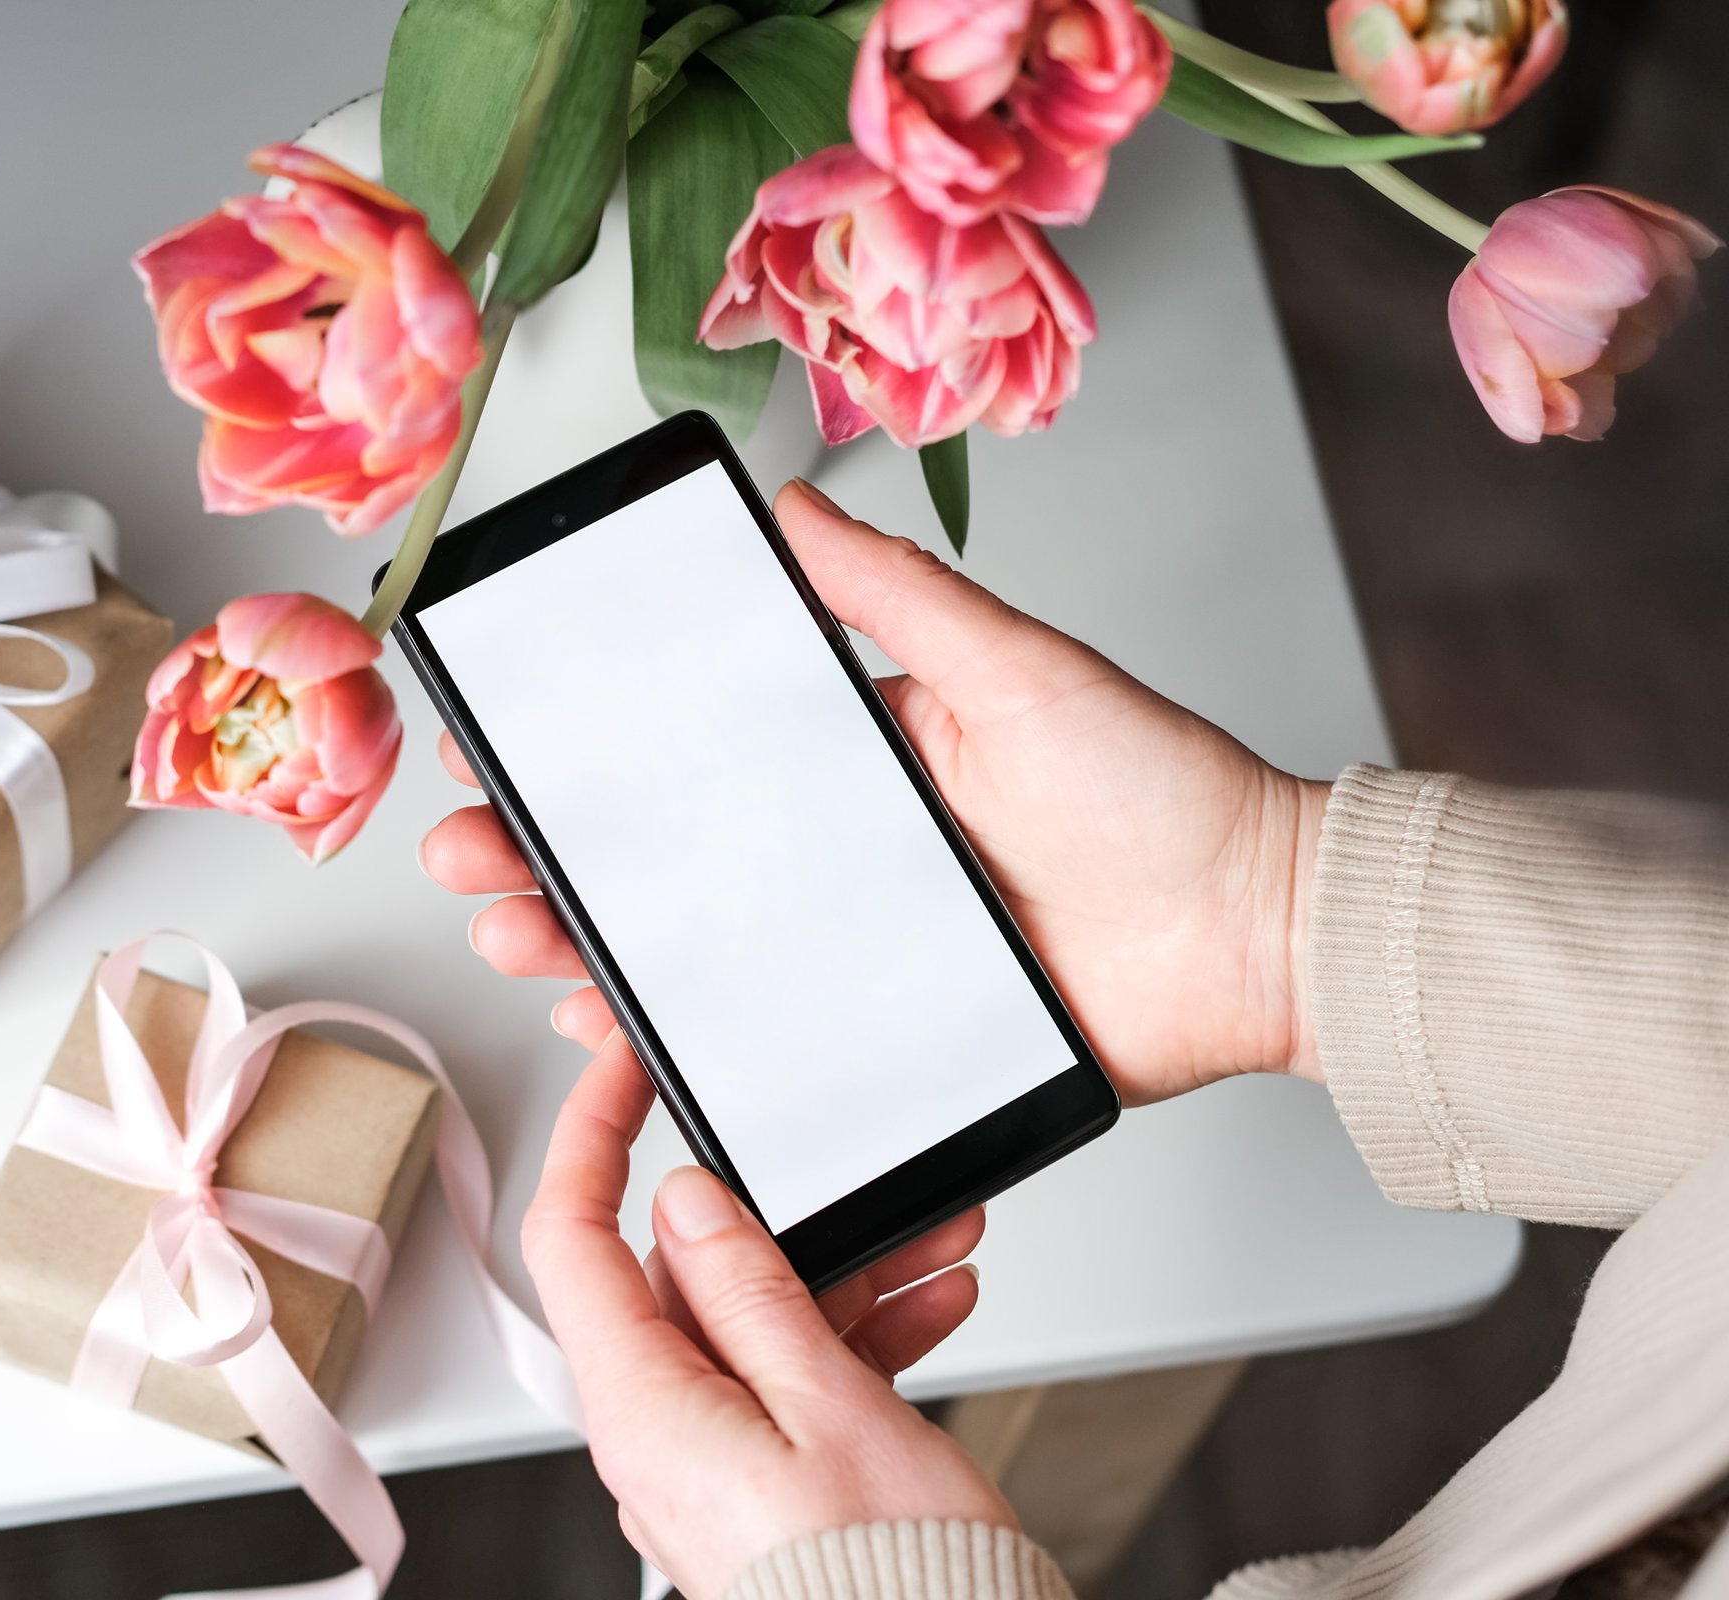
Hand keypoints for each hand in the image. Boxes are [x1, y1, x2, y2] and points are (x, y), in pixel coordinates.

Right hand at [421, 478, 1329, 1102]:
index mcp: (859, 764)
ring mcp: (856, 957)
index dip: (589, 759)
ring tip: (515, 935)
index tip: (500, 749)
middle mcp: (840, 862)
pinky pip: (763, 1045)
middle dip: (550, 859)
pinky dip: (679, 1043)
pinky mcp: (891, 1042)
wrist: (1261, 937)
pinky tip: (612, 1033)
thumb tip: (798, 509)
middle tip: (472, 856)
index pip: (692, 758)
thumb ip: (899, 599)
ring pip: (691, 956)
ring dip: (586, 947)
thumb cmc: (1159, 793)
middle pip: (664, 863)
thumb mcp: (1016, 672)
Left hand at [528, 1034, 1010, 1598]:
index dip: (589, 1137)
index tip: (623, 1070)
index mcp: (642, 1409)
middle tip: (857, 1177)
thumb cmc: (887, 1587)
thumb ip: (750, 1292)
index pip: (569, 1237)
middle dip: (780, 1218)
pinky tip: (927, 1306)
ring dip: (840, 1275)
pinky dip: (852, 1338)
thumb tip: (685, 1206)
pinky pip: (786, 1381)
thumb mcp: (829, 1404)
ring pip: (752, 1325)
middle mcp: (656, 1435)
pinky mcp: (758, 1481)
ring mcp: (707, 1460)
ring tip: (931, 1243)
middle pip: (682, 1277)